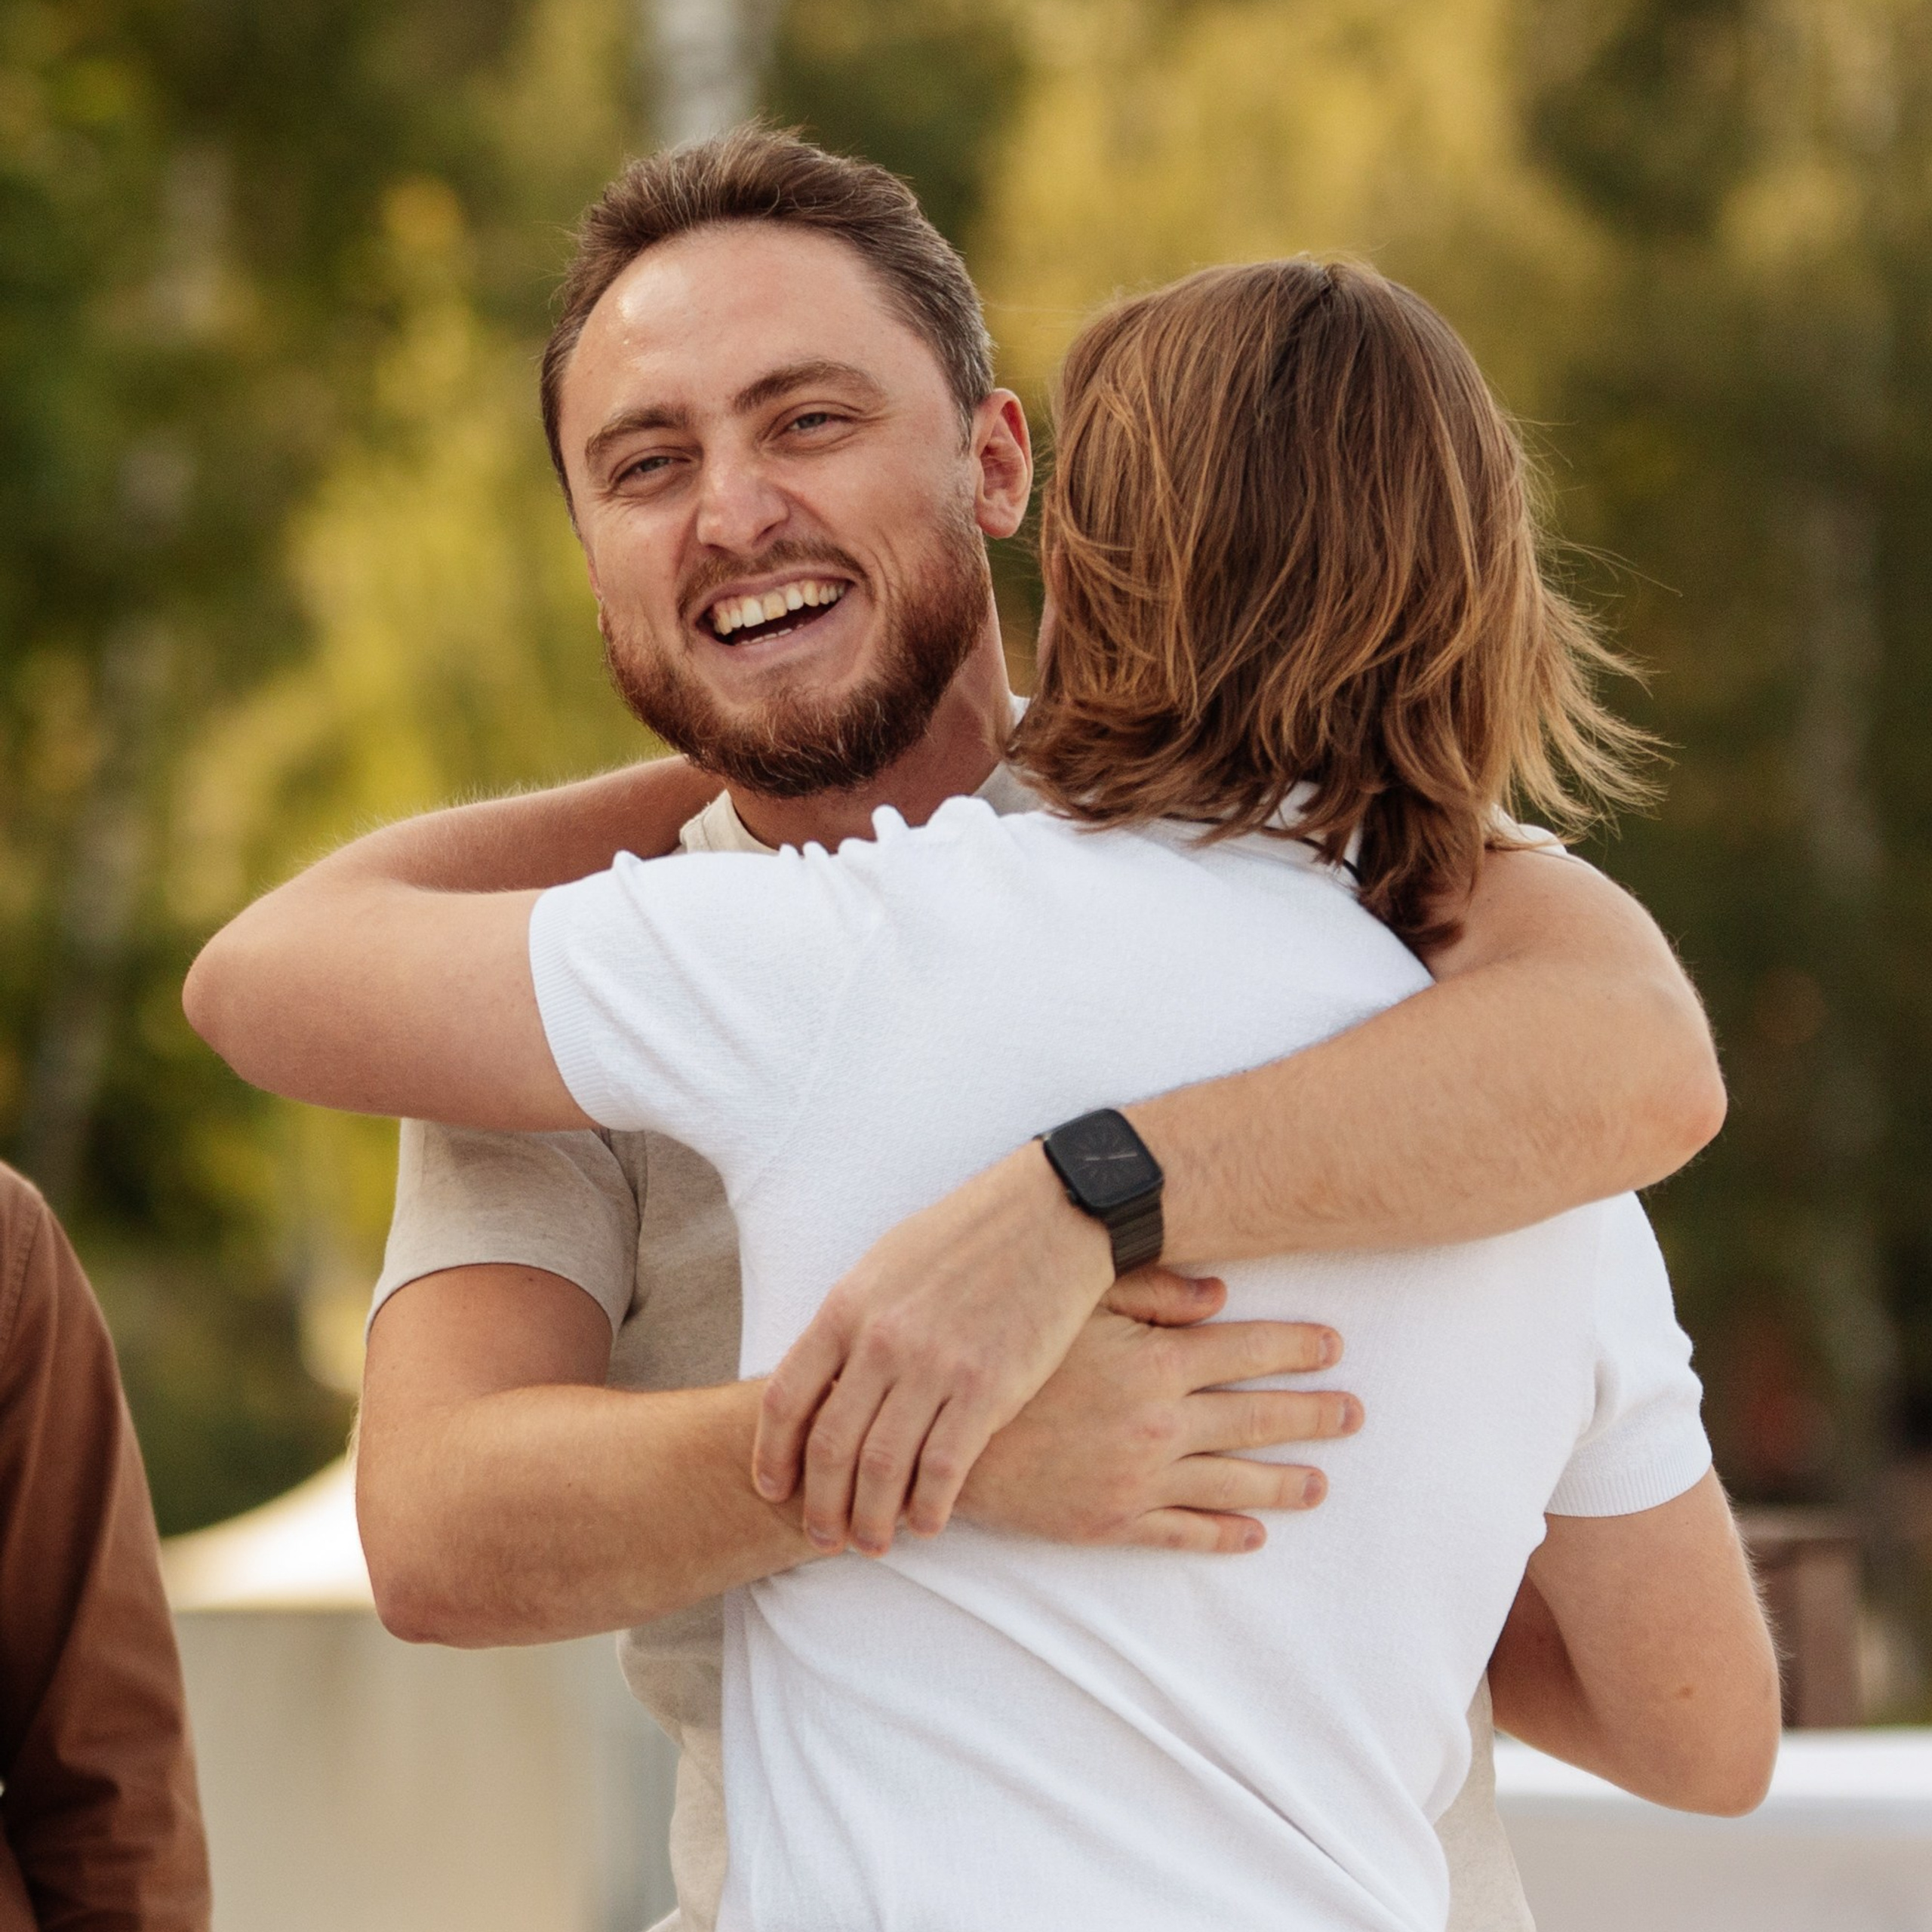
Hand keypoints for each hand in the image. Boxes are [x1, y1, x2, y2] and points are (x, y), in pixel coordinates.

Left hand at [753, 1142, 1122, 1553]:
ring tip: (871, 1543)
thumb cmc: (966, 1236)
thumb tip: (825, 1378)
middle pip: (830, 1446)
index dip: (772, 1456)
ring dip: (870, 1519)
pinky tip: (927, 1524)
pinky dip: (928, 1508)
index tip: (774, 1489)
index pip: (787, 1398)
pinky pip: (943, 1468)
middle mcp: (883, 1340)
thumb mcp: (886, 1263)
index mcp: (848, 1306)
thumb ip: (852, 1321)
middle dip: (819, 1505)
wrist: (1049, 1215)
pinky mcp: (989, 1388)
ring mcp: (935, 1366)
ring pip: (882, 1468)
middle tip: (822, 1538)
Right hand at [960, 1271, 1358, 1551]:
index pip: (1246, 1352)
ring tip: (1321, 1482)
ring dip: (1284, 1482)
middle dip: (1311, 1415)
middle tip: (1355, 1413)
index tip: (1333, 1347)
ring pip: (1232, 1483)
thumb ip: (1150, 1294)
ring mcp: (1138, 1479)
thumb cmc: (1004, 1357)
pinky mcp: (1110, 1522)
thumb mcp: (1073, 1306)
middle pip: (1255, 1420)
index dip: (1295, 1349)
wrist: (938, 1439)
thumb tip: (1221, 1295)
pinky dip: (1223, 1535)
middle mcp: (1158, 1424)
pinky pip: (1183, 1534)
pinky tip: (1253, 1535)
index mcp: (1154, 1363)